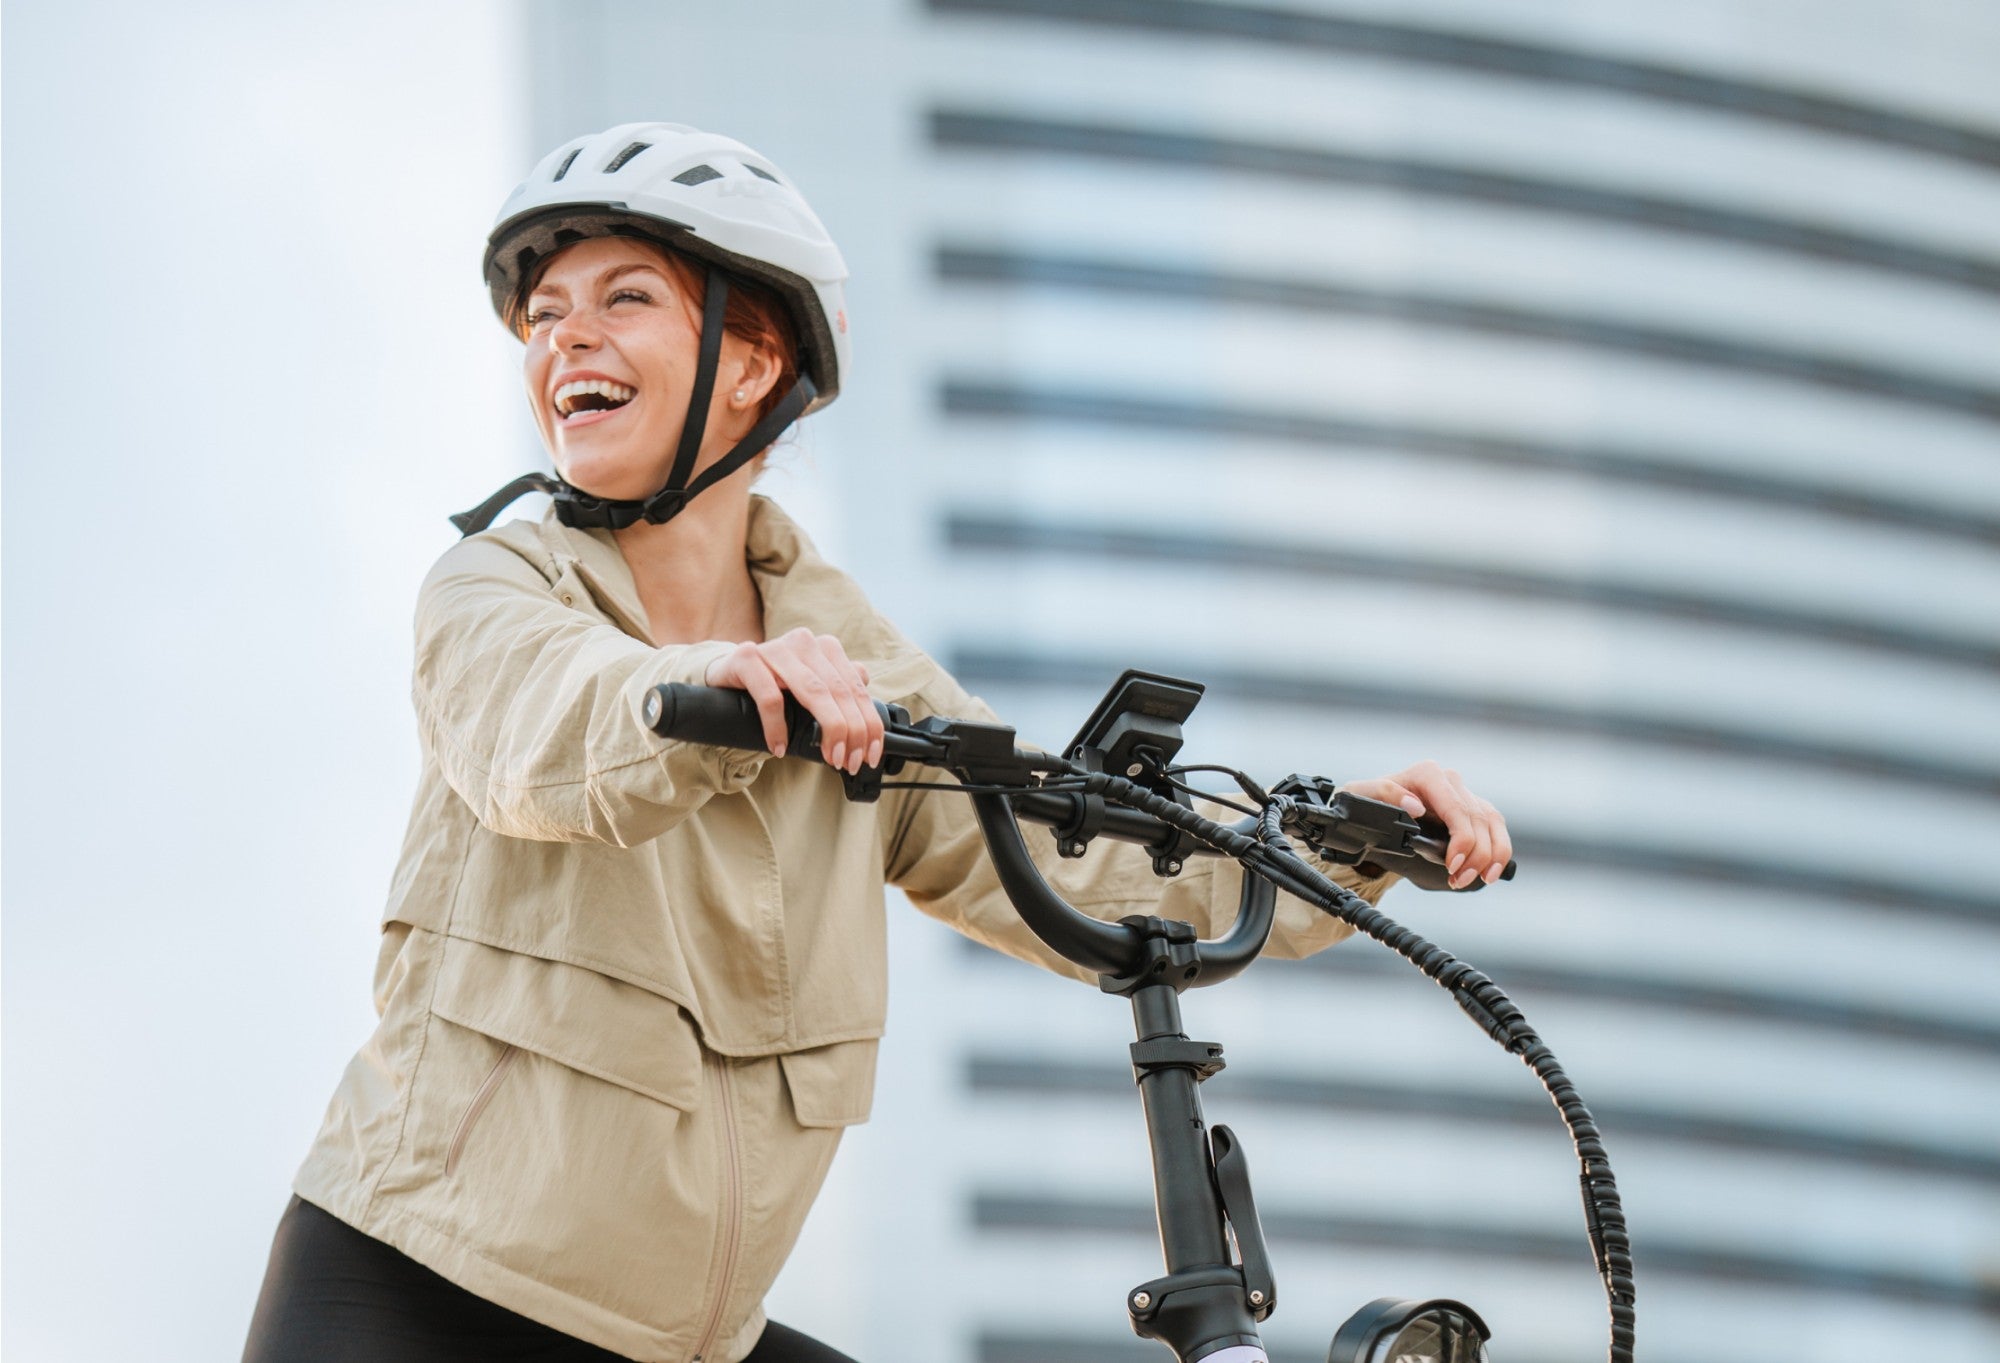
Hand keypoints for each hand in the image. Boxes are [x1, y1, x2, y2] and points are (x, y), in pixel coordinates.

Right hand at [703, 628, 883, 773]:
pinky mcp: (747, 658)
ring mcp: (776, 648)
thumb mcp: (812, 687)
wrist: (727, 675)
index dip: (868, 724)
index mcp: (825, 648)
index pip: (856, 689)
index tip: (871, 754)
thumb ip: (840, 688)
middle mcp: (804, 643)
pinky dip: (777, 727)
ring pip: (813, 691)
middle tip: (849, 761)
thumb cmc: (774, 685)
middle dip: (850, 732)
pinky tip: (779, 748)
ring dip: (826, 730)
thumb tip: (869, 697)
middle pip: (838, 692)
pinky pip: (769, 697)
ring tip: (829, 757)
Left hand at [1340, 761, 1511, 888]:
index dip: (1461, 839)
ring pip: (1492, 823)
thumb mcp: (1362, 795)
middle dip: (1473, 855)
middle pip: (1477, 819)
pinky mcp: (1474, 809)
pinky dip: (1498, 852)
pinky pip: (1496, 828)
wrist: (1374, 810)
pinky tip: (1490, 872)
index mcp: (1427, 774)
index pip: (1456, 808)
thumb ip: (1383, 793)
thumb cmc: (1367, 802)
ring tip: (1474, 878)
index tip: (1451, 865)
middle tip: (1458, 879)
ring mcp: (1465, 794)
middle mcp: (1450, 780)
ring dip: (1489, 856)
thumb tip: (1414, 805)